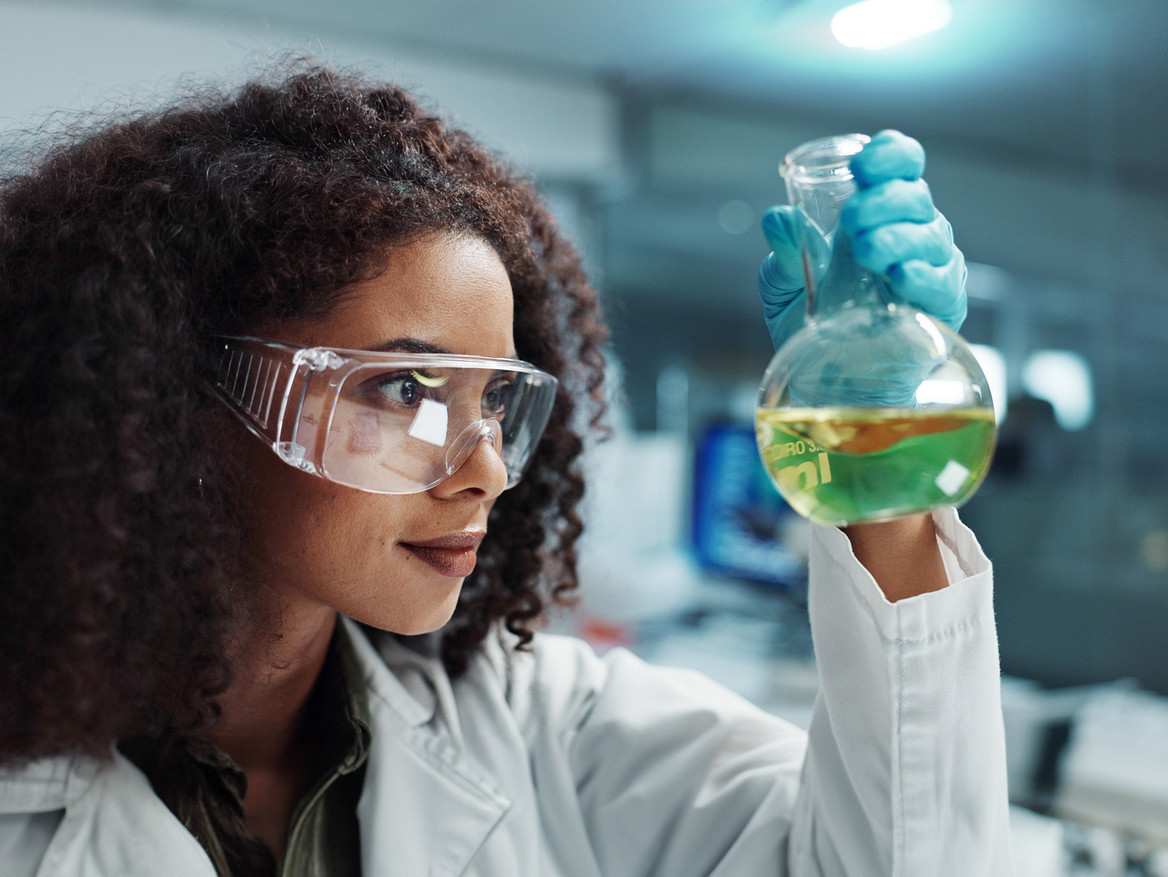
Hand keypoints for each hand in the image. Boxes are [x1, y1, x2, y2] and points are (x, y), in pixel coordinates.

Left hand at [758, 130, 966, 351]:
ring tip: (865, 251)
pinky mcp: (941, 308)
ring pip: (931, 236)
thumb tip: (779, 218)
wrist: (828, 380)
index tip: (863, 165)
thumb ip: (783, 253)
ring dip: (897, 237)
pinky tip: (898, 277)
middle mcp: (910, 232)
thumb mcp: (783, 285)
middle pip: (915, 196)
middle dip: (883, 200)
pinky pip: (942, 285)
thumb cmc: (811, 322)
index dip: (890, 155)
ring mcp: (929, 268)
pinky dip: (922, 277)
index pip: (900, 165)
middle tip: (851, 219)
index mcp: (877, 212)